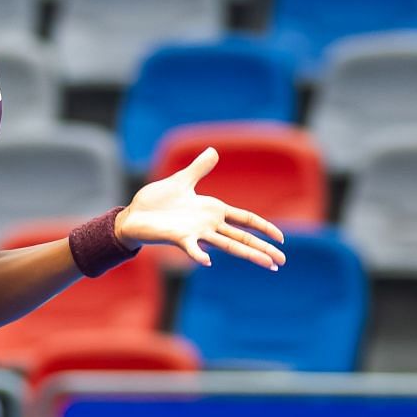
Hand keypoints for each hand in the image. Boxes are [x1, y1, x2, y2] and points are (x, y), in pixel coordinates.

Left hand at [115, 148, 286, 269]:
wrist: (133, 213)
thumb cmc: (156, 200)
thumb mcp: (181, 180)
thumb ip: (199, 168)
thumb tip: (213, 151)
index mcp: (212, 210)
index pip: (245, 219)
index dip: (263, 228)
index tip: (281, 240)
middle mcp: (208, 224)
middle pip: (243, 237)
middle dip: (263, 249)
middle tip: (282, 262)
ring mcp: (196, 232)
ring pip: (228, 244)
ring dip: (248, 254)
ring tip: (267, 265)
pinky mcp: (179, 238)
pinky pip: (192, 248)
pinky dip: (200, 254)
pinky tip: (208, 262)